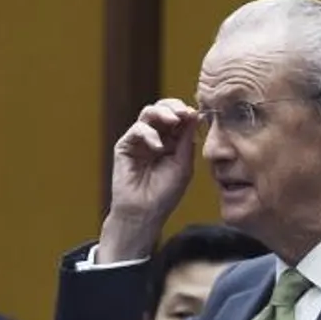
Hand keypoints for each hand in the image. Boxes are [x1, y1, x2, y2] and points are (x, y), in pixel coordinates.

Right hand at [100, 98, 200, 260]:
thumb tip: (194, 114)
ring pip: (148, 113)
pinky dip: (148, 134)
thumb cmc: (165, 193)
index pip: (179, 118)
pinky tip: (158, 147)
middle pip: (163, 109)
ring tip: (173, 120)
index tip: (195, 114)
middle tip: (183, 112)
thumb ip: (187, 140)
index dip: (186, 113)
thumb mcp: (183, 165)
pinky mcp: (125, 146)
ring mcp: (139, 140)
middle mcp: (156, 137)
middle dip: (174, 107)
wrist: (145, 213)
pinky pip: (136, 129)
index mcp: (172, 141)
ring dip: (162, 113)